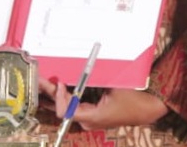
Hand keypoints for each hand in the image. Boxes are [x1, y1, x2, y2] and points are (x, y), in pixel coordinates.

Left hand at [39, 79, 167, 130]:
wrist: (146, 109)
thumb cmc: (132, 99)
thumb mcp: (114, 86)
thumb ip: (95, 78)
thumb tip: (81, 65)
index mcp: (92, 117)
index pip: (65, 111)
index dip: (59, 97)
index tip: (59, 82)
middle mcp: (87, 121)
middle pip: (62, 108)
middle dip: (51, 94)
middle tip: (40, 80)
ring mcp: (89, 119)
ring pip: (67, 108)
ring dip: (57, 95)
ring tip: (45, 83)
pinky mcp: (92, 115)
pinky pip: (74, 107)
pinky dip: (66, 97)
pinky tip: (58, 89)